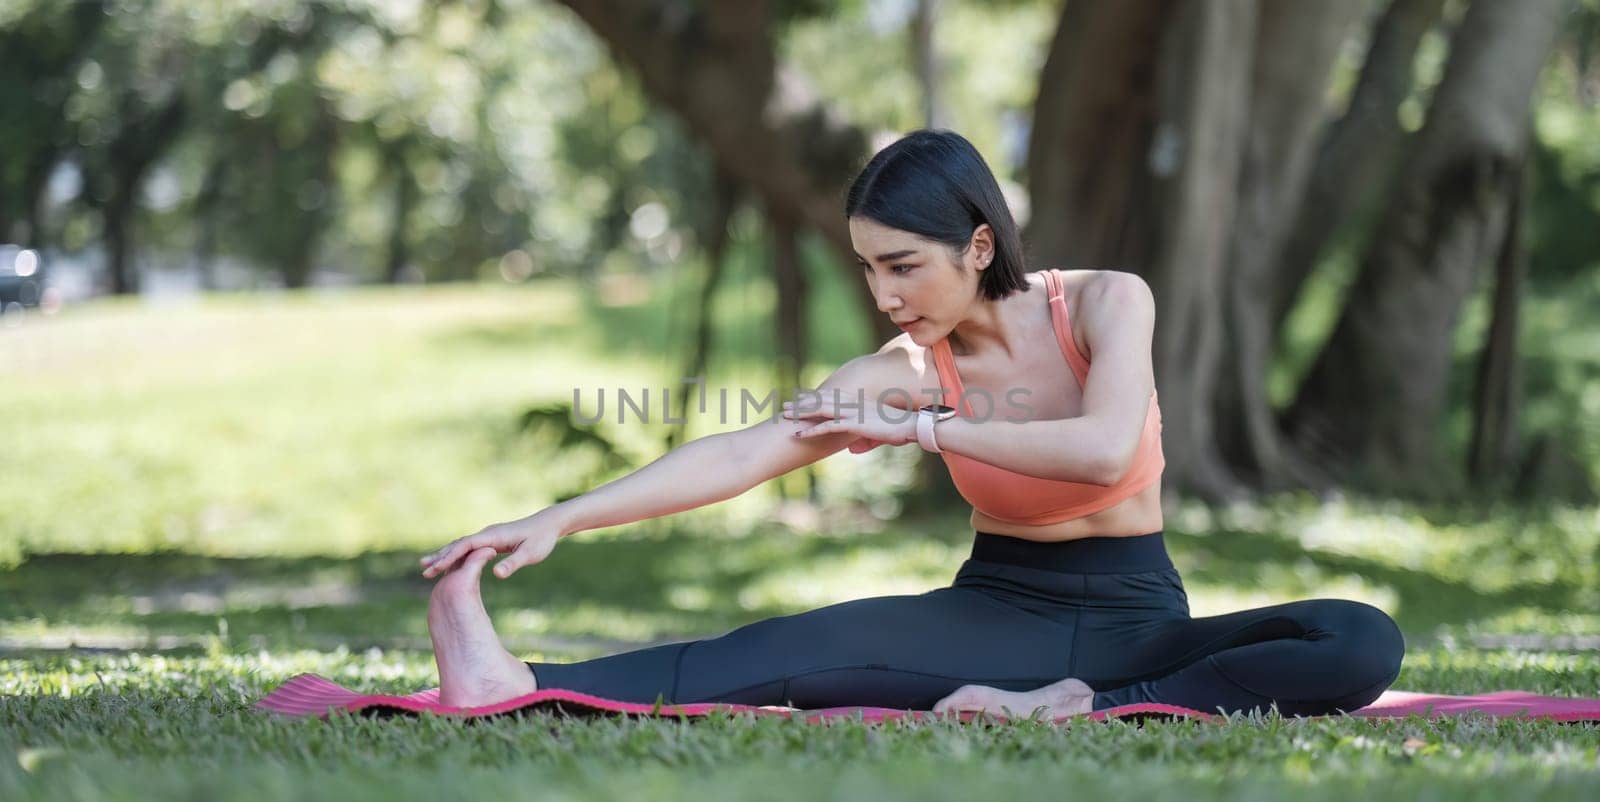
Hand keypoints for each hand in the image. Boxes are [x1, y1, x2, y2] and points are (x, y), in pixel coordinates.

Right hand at [420, 509, 565, 579]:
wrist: (549, 524)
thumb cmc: (541, 539)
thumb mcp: (530, 554)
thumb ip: (513, 563)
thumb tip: (496, 574)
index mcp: (493, 536)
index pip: (465, 547)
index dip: (450, 557)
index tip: (436, 568)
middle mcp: (487, 534)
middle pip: (458, 545)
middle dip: (441, 557)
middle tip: (423, 570)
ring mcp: (487, 536)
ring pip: (461, 546)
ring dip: (445, 555)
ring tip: (428, 566)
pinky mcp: (490, 540)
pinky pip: (468, 548)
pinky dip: (456, 555)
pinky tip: (450, 563)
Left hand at [780, 395, 917, 445]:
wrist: (912, 425)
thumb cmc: (900, 428)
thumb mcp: (877, 433)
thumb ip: (862, 438)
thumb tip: (852, 449)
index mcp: (858, 402)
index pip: (832, 397)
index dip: (814, 398)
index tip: (800, 399)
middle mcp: (853, 404)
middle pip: (822, 400)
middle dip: (802, 403)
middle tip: (785, 405)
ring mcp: (852, 412)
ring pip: (820, 410)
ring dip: (801, 413)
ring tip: (785, 416)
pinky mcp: (854, 424)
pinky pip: (827, 426)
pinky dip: (812, 430)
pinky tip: (798, 434)